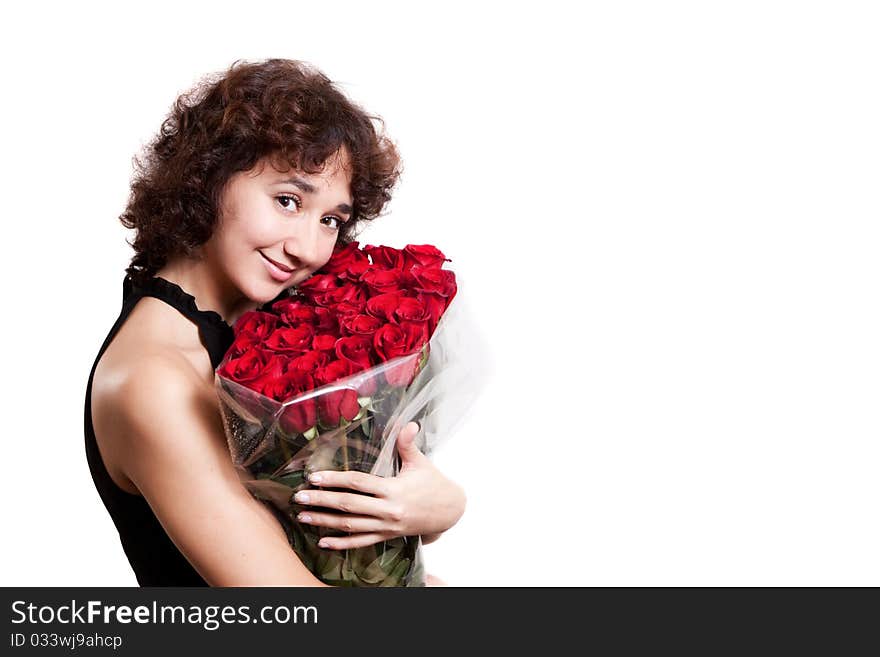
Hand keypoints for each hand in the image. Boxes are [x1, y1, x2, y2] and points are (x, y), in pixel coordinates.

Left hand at [293, 421, 465, 549]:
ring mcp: (386, 527)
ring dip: (325, 523)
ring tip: (303, 518)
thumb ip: (409, 444)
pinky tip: (323, 542)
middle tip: (299, 498)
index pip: (358, 483)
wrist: (449, 512)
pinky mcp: (387, 536)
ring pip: (351, 526)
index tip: (314, 478)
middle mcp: (388, 511)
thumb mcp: (421, 462)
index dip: (335, 480)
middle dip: (321, 502)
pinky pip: (361, 543)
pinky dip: (341, 544)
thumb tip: (408, 423)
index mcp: (394, 490)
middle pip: (348, 506)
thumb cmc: (433, 483)